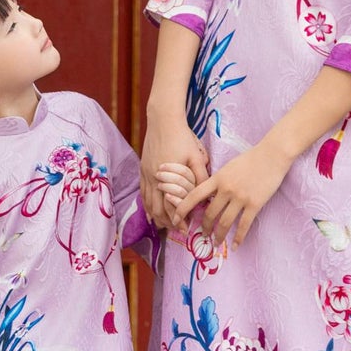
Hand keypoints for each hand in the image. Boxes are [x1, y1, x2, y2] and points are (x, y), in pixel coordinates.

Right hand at [141, 114, 208, 230]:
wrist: (163, 120)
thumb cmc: (182, 137)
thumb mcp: (196, 156)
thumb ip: (201, 176)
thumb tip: (208, 195)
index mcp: (168, 178)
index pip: (172, 206)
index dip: (179, 220)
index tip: (185, 229)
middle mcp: (155, 179)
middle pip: (158, 209)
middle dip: (167, 222)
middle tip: (175, 230)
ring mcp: (146, 174)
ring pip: (148, 203)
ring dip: (156, 216)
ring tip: (163, 225)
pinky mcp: (143, 169)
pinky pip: (142, 192)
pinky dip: (146, 204)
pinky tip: (150, 210)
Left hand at [173, 137, 290, 246]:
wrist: (272, 155)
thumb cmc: (250, 159)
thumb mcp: (228, 167)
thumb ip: (218, 181)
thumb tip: (209, 195)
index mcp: (217, 179)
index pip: (194, 196)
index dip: (182, 209)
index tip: (175, 219)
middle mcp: (226, 189)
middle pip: (210, 214)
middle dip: (205, 227)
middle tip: (203, 234)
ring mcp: (240, 197)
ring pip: (225, 222)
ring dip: (219, 236)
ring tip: (216, 242)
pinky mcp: (255, 204)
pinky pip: (244, 225)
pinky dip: (238, 238)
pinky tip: (235, 246)